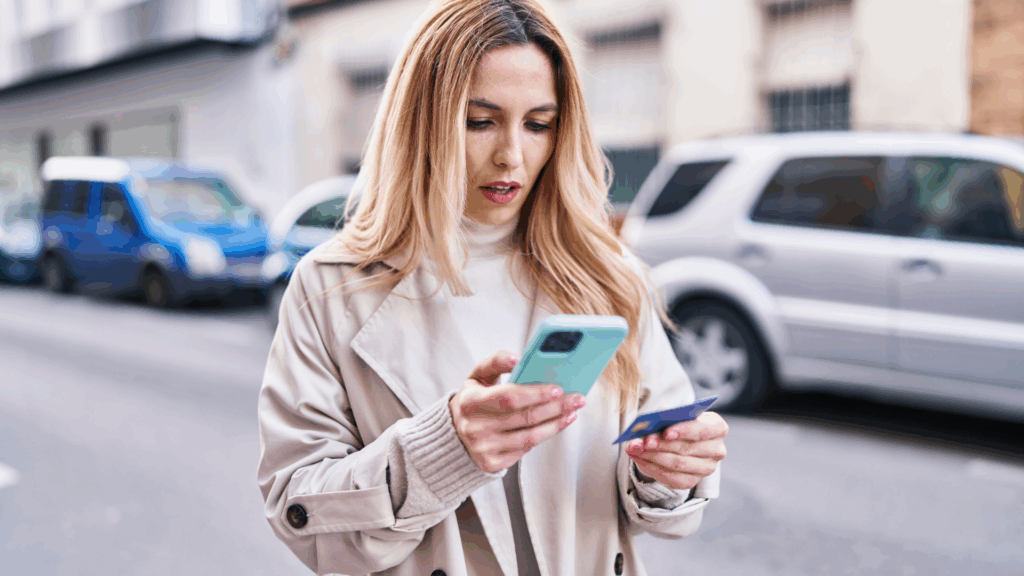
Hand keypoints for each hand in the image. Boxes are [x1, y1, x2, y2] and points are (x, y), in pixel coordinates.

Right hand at [449, 351, 585, 472]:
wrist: (453, 433)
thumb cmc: (473, 400)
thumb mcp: (477, 376)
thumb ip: (495, 361)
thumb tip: (518, 358)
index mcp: (469, 402)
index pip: (509, 398)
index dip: (536, 393)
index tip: (558, 387)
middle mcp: (475, 428)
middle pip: (525, 417)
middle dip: (556, 407)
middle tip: (577, 398)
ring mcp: (484, 449)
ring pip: (530, 436)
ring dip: (556, 423)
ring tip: (572, 412)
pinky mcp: (492, 464)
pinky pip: (526, 449)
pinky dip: (544, 436)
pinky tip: (557, 424)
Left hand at [624, 411, 727, 490]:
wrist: (678, 441)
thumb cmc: (676, 423)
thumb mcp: (671, 414)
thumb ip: (660, 417)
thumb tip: (645, 427)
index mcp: (717, 427)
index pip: (704, 429)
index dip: (685, 430)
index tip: (666, 432)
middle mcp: (716, 450)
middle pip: (687, 448)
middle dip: (661, 445)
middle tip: (641, 442)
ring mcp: (706, 468)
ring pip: (677, 464)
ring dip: (652, 456)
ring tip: (634, 449)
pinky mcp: (692, 481)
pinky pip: (670, 478)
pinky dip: (651, 467)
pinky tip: (639, 458)